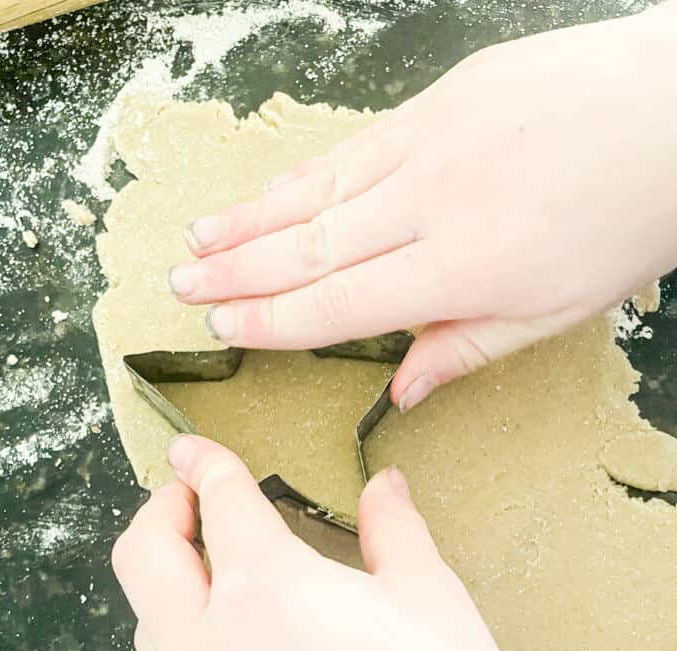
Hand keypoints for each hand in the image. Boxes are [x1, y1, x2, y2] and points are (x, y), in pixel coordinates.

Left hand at [112, 435, 670, 650]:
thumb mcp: (435, 602)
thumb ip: (393, 532)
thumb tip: (382, 487)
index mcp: (264, 590)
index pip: (217, 502)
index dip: (205, 463)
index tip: (195, 449)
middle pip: (141, 559)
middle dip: (157, 514)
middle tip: (188, 503)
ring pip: (151, 636)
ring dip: (172, 593)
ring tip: (220, 587)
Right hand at [169, 3, 676, 411]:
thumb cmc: (628, 219)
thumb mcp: (554, 312)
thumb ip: (464, 349)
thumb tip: (399, 390)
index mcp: (462, 271)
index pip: (338, 304)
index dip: (271, 321)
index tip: (221, 328)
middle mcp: (431, 206)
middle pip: (308, 247)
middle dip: (236, 273)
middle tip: (180, 287)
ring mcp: (429, 143)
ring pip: (315, 192)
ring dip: (247, 221)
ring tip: (197, 240)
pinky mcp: (437, 101)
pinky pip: (350, 149)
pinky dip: (297, 175)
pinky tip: (263, 192)